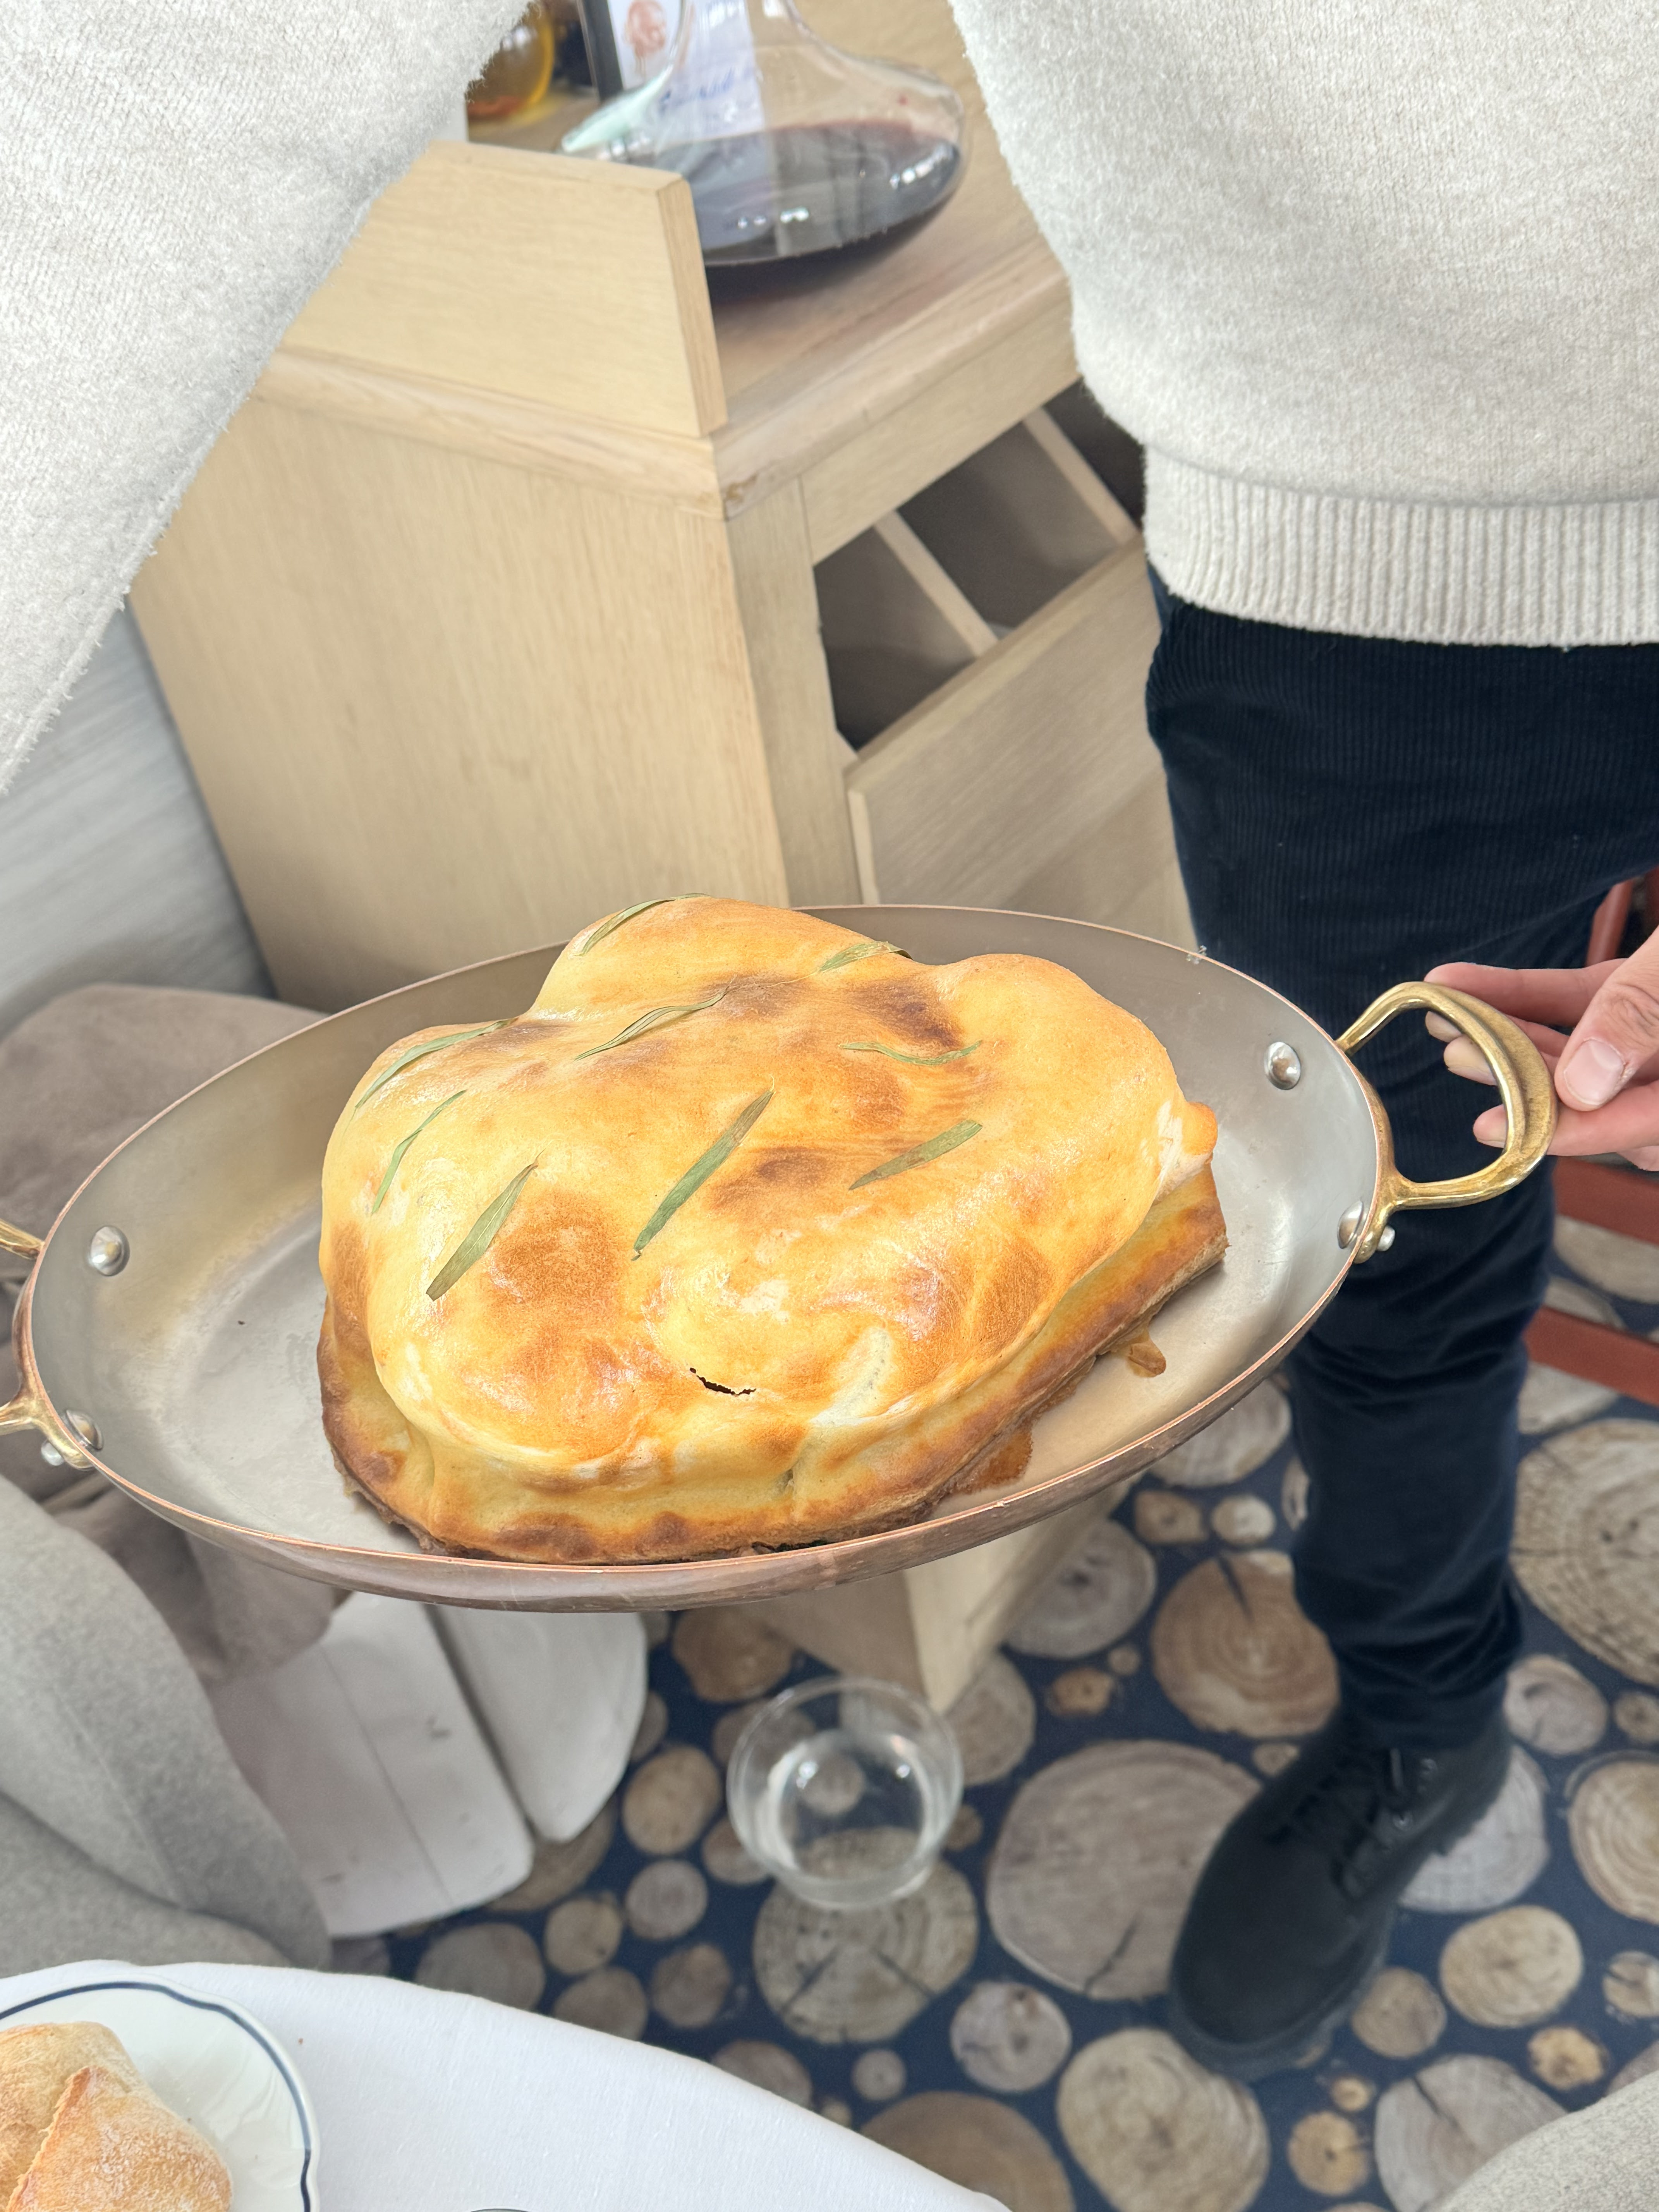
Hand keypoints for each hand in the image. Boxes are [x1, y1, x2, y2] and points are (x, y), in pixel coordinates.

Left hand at [1425, 934, 1658, 1170]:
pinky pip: (1575, 1003)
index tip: (1491, 1128)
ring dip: (1510, 1032)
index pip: (1633, 1125)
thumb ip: (1644, 1016)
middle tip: (1459, 1054)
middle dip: (1521, 1076)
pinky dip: (1523, 994)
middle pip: (1596, 1092)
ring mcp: (1656, 1040)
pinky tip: (1462, 981)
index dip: (1562, 1130)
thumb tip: (1581, 1083)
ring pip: (1577, 1047)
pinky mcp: (1641, 997)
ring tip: (1447, 1018)